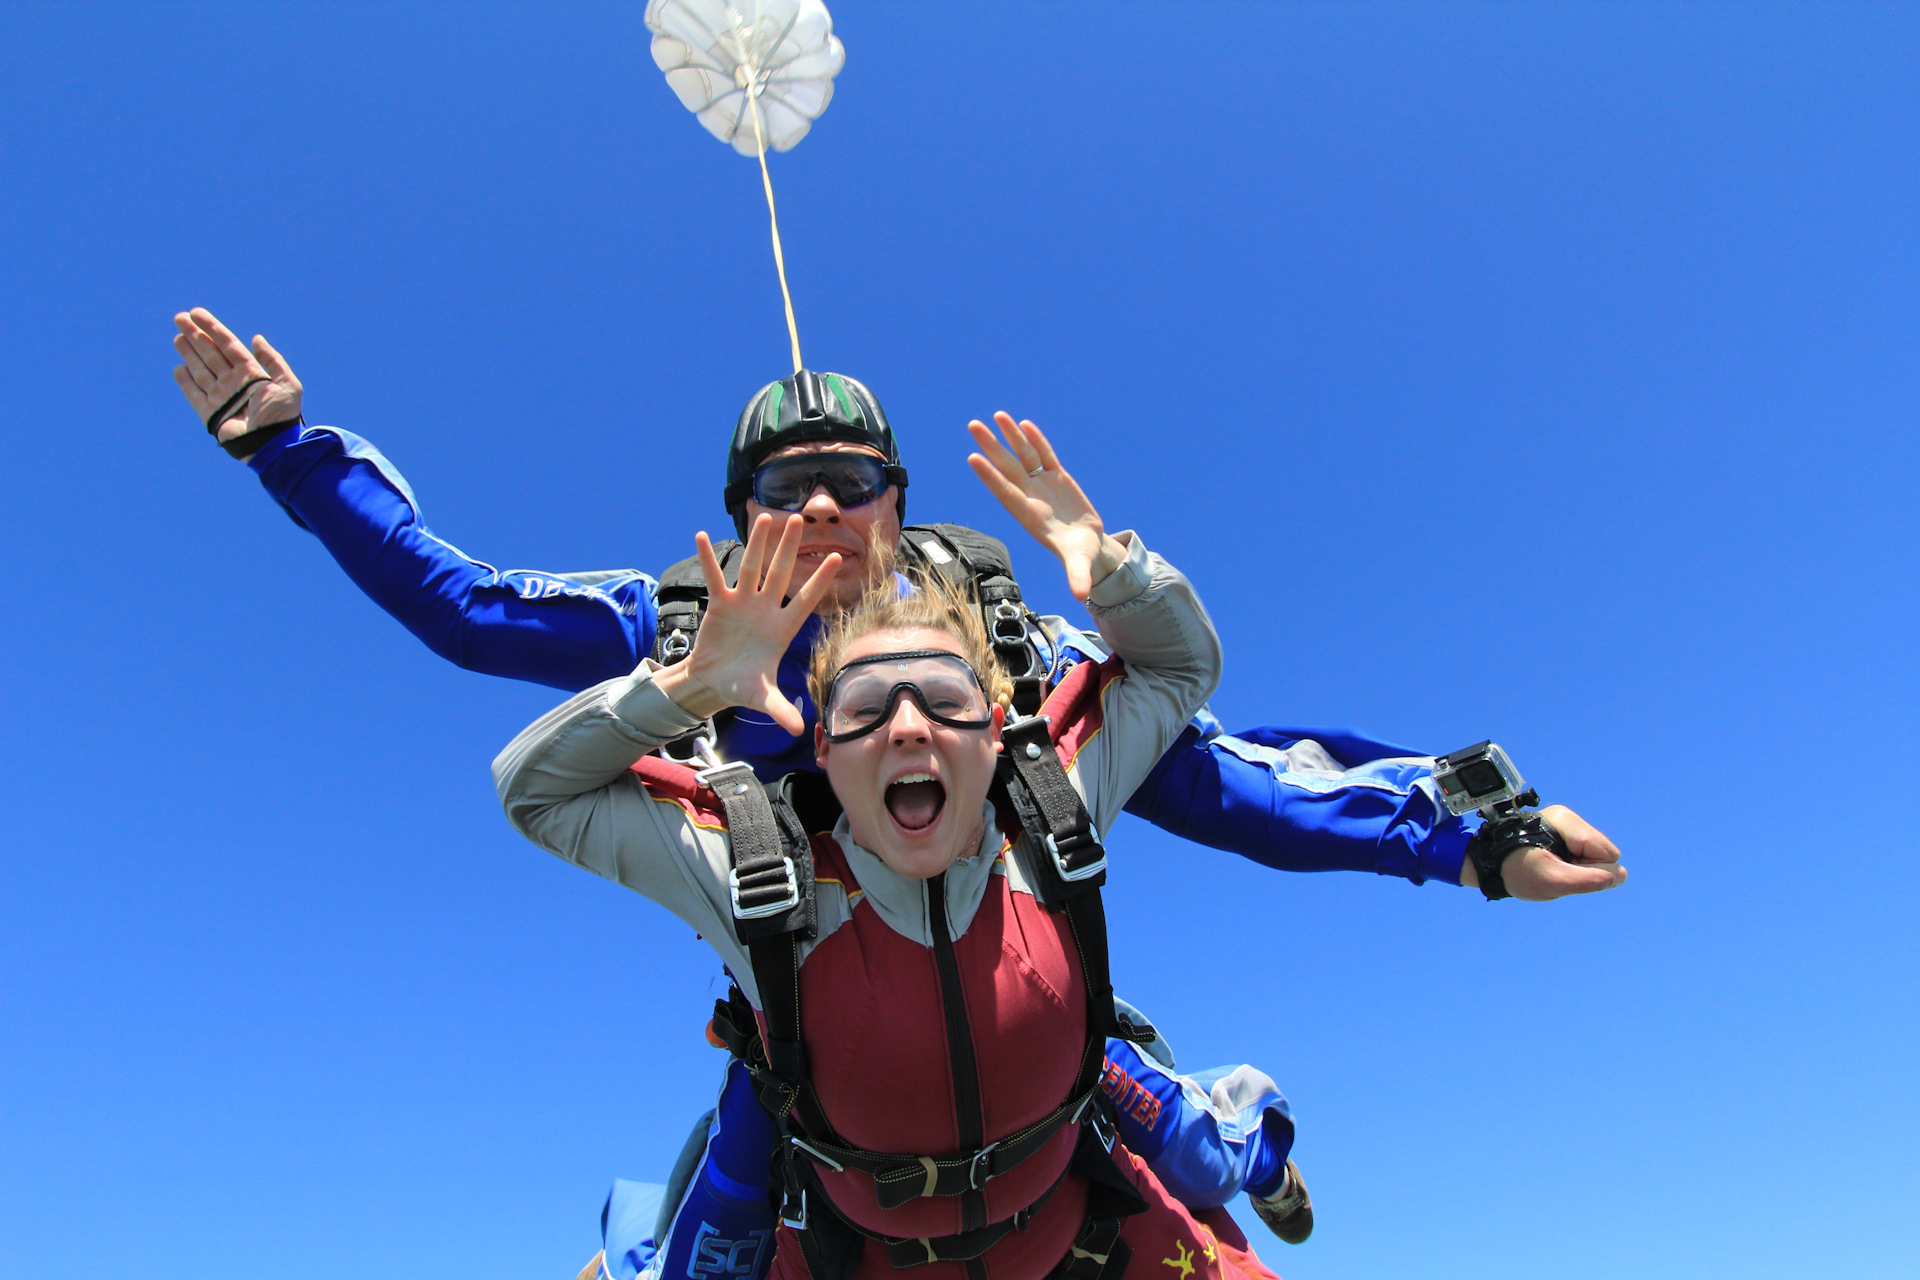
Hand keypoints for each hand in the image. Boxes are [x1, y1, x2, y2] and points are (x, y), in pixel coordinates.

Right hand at [172, 308, 302, 459]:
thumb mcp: (287, 383)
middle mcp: (235, 383)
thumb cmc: (282, 415)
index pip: (229, 345)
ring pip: (201, 370)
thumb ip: (272, 360)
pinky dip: (186, 382)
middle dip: (196, 335)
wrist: (272, 445)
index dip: (213, 328)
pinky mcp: (211, 414)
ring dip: (189, 353)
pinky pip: (195, 395)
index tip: (196, 313)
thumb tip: (256, 338)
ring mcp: (222, 398)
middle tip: (179, 318)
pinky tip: (178, 368)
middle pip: (211, 353)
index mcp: (252, 374)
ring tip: (177, 336)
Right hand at [653, 513, 840, 734]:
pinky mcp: (719, 605)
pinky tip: (701, 536)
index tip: (836, 557)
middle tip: (800, 518)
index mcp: (782, 628)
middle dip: (789, 547)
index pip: (805, 600)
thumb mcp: (762, 698)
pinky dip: (707, 559)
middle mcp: (765, 609)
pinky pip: (714, 578)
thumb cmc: (743, 686)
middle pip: (780, 573)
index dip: (819, 580)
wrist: (714, 682)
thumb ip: (781, 709)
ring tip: (764, 517)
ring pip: (752, 567)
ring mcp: (743, 603)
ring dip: (757, 544)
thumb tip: (800, 731)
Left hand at [967, 412, 1125, 601]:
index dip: (991, 476)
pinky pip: (1044, 455)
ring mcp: (1042, 485)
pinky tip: (1023, 425)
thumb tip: (1081, 596)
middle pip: (1007, 468)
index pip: (1006, 492)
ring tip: (996, 415)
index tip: (974, 458)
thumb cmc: (1080, 555)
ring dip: (1009, 436)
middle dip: (991, 447)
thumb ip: (1077, 577)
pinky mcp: (1057, 478)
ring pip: (1023, 456)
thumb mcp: (1079, 565)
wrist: (1087, 545)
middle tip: (973, 426)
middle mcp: (1031, 497)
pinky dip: (1035, 440)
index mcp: (1031, 515)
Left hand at [1460, 804, 1627, 900]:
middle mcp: (1568, 818)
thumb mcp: (1552, 881)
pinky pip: (1582, 854)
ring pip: (1594, 854)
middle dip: (1584, 867)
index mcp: (1566, 822)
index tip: (1562, 870)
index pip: (1608, 853)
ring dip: (1575, 867)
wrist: (1488, 862)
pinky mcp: (1561, 833)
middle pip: (1603, 852)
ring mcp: (1565, 825)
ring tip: (1548, 866)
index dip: (1590, 870)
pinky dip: (1569, 863)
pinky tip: (1549, 862)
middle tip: (1553, 870)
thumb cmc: (1515, 870)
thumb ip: (1588, 880)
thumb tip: (1620, 875)